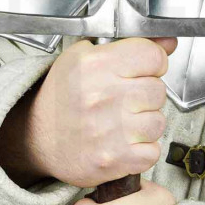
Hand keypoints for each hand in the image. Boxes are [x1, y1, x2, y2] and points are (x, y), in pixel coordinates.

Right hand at [0, 37, 175, 188]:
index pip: (154, 57)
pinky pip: (152, 152)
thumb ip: (131, 46)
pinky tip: (124, 141)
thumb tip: (169, 43)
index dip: (153, 64)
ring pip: (158, 122)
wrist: (35, 137)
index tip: (143, 70)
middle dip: (146, 95)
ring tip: (124, 121)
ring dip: (145, 123)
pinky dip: (142, 150)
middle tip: (126, 99)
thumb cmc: (62, 97)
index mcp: (94, 66)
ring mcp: (108, 131)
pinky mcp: (113, 160)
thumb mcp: (85, 57)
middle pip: (158, 90)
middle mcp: (101, 97)